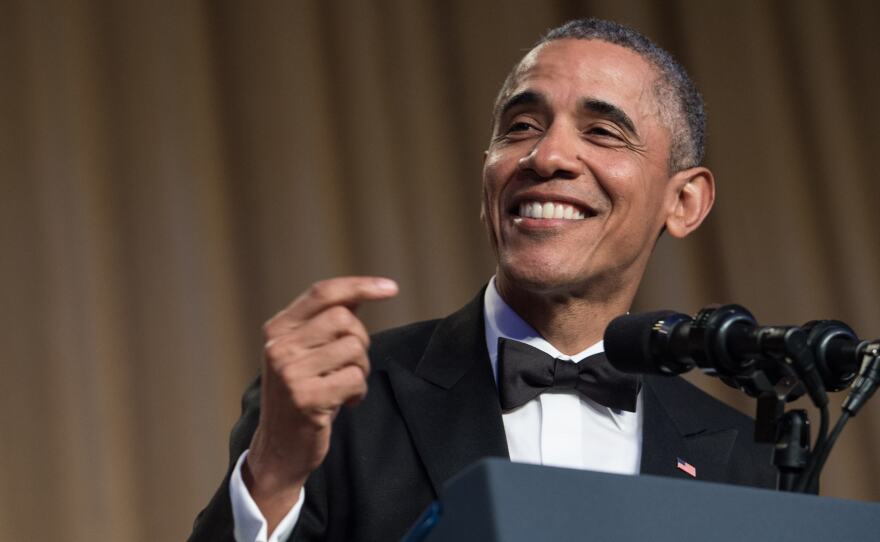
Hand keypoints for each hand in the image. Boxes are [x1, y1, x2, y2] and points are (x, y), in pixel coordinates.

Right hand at [243, 276, 398, 529]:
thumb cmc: (303, 395)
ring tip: (345, 387)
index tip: (391, 288)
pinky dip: (359, 391)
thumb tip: (359, 293)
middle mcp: (278, 346)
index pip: (323, 293)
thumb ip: (326, 323)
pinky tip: (346, 403)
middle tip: (351, 366)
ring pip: (354, 348)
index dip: (360, 285)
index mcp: (277, 329)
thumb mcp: (306, 353)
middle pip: (344, 318)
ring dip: (361, 370)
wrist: (280, 449)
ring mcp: (289, 372)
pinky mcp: (305, 398)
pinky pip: (355, 378)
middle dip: (361, 341)